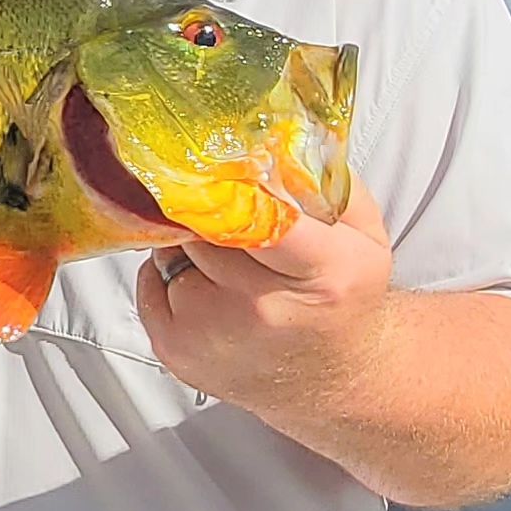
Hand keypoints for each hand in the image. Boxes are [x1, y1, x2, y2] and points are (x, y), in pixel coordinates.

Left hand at [135, 173, 392, 413]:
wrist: (338, 380)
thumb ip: (321, 176)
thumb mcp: (360, 233)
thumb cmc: (344, 296)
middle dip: (208, 206)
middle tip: (224, 205)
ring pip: (173, 248)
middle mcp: (264, 310)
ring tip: (226, 255)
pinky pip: (150, 278)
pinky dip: (169, 273)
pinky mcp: (176, 351)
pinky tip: (207, 285)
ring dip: (190, 240)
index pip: (261, 216)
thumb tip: (270, 129)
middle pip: (205, 225)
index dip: (230, 184)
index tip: (215, 162)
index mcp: (321, 273)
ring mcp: (214, 335)